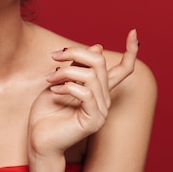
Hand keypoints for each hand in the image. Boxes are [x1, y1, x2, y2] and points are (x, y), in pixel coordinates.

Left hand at [28, 29, 138, 157]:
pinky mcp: (94, 120)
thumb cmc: (46, 112)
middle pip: (100, 63)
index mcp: (99, 90)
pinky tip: (54, 92)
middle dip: (75, 53)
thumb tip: (97, 47)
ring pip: (91, 76)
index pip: (123, 69)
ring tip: (49, 79)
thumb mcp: (61, 81)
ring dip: (65, 72)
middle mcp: (104, 99)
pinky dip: (67, 88)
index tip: (133, 32)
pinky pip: (86, 93)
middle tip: (54, 57)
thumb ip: (77, 66)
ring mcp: (101, 111)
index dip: (131, 51)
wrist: (38, 140)